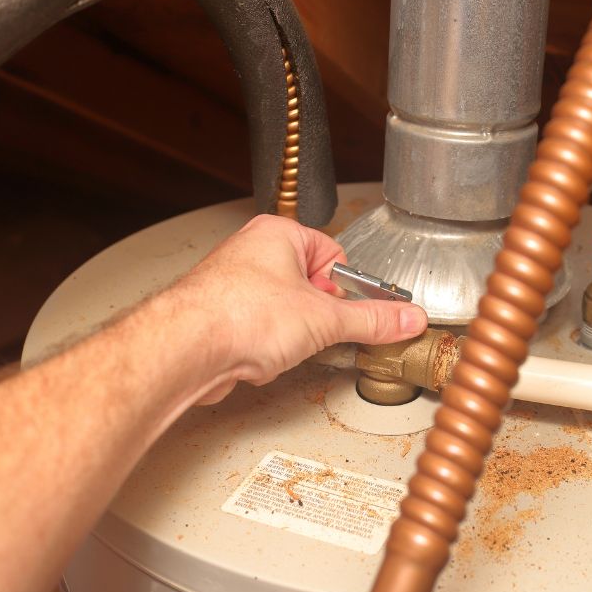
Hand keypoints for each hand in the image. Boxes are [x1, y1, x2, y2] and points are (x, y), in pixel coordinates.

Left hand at [170, 214, 427, 399]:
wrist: (185, 348)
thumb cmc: (239, 314)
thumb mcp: (325, 319)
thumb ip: (372, 320)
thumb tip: (406, 318)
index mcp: (279, 235)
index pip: (334, 256)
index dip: (345, 289)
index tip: (352, 312)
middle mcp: (252, 252)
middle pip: (309, 287)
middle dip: (315, 317)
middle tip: (313, 332)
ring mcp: (232, 284)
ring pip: (283, 313)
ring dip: (288, 336)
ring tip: (278, 344)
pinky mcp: (219, 317)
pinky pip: (258, 333)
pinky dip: (263, 349)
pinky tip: (258, 357)